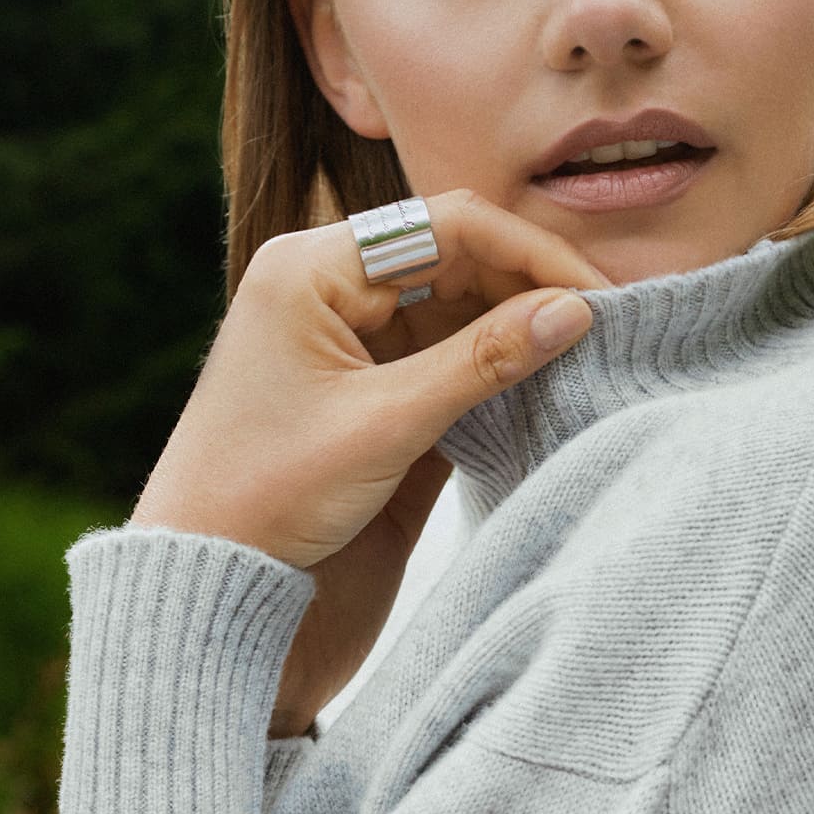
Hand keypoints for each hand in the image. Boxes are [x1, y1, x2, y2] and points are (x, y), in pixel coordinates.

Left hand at [128, 189, 612, 734]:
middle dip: (530, 286)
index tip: (600, 296)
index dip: (532, 255)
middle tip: (608, 324)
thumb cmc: (266, 499)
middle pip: (457, 257)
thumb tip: (577, 311)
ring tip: (589, 354)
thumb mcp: (385, 424)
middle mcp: (329, 290)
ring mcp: (349, 342)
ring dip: (517, 328)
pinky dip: (493, 369)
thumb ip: (485, 360)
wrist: (206, 588)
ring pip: (458, 309)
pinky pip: (444, 358)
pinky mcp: (367, 394)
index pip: (448, 226)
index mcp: (312, 269)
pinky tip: (544, 388)